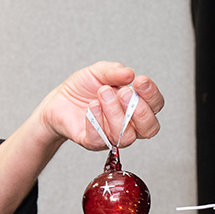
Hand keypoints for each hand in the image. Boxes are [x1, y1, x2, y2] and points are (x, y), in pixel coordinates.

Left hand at [37, 61, 163, 150]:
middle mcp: (128, 123)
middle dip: (138, 109)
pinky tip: (92, 106)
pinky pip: (101, 139)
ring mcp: (111, 135)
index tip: (140, 81)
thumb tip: (129, 73)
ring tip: (102, 93)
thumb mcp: (98, 71)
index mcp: (135, 104)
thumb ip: (114, 71)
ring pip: (126, 135)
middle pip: (149, 128)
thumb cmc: (82, 88)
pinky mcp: (93, 142)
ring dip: (115, 112)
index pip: (156, 105)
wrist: (58, 100)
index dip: (152, 95)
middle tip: (122, 92)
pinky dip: (96, 121)